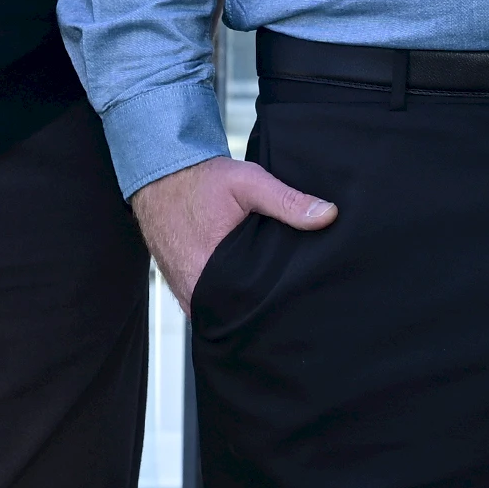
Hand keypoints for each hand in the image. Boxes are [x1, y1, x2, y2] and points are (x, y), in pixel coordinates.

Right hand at [129, 156, 335, 307]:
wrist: (161, 174)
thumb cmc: (201, 179)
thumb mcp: (250, 182)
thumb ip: (288, 201)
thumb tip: (327, 216)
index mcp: (209, 271)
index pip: (249, 308)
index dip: (273, 307)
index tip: (295, 301)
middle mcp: (193, 289)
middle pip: (235, 313)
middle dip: (259, 309)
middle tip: (287, 300)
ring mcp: (184, 290)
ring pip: (219, 311)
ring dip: (240, 304)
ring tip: (268, 296)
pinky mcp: (180, 285)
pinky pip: (206, 303)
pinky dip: (223, 298)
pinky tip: (243, 288)